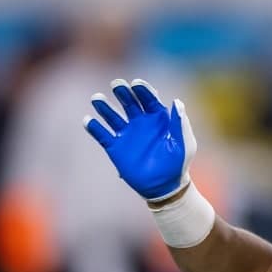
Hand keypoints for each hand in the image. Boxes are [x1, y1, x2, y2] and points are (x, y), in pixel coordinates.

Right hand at [83, 79, 196, 200]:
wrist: (165, 187)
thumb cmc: (178, 164)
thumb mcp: (184, 144)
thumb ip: (180, 124)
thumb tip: (177, 102)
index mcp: (158, 119)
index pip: (149, 99)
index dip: (143, 90)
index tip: (136, 84)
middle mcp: (140, 123)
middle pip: (129, 102)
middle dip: (123, 92)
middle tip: (117, 84)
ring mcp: (127, 134)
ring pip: (112, 116)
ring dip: (104, 106)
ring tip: (97, 98)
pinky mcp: (115, 148)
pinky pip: (102, 135)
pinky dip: (94, 128)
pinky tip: (88, 120)